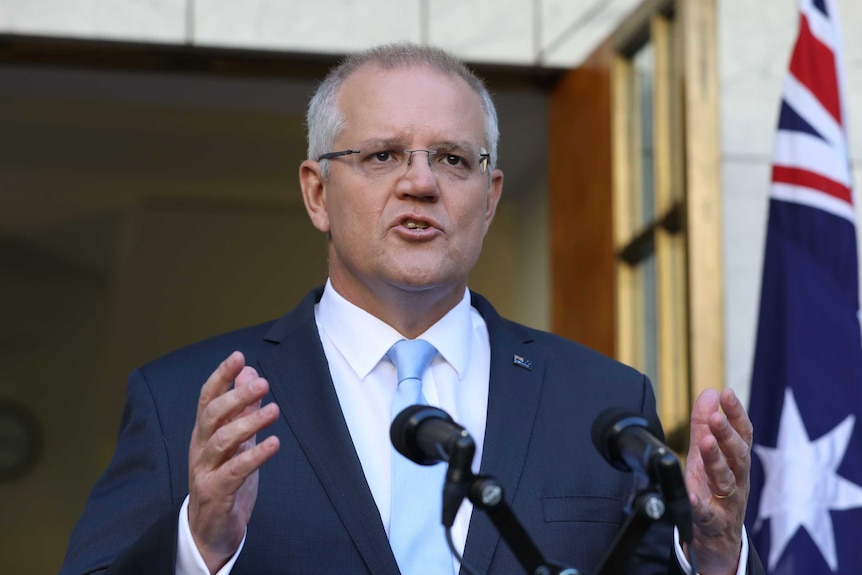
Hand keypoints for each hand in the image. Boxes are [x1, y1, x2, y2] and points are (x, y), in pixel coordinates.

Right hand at [187, 351, 280, 572]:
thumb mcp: (237, 442)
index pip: (207, 399)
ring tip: (274, 409)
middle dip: (236, 396)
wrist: (210, 530)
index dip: (221, 377)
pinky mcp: (216, 493)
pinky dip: (255, 456)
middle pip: (212, 416)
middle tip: (263, 382)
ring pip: (222, 441)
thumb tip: (250, 374)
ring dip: (249, 423)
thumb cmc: (225, 480)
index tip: (238, 356)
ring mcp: (205, 472)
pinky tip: (274, 444)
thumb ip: (242, 410)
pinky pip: (234, 471)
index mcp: (204, 434)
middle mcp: (200, 449)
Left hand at [684, 388, 752, 574]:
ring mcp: (727, 503)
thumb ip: (705, 426)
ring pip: (725, 481)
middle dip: (727, 435)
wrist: (717, 540)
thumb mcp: (707, 456)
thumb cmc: (713, 491)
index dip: (736, 414)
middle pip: (737, 456)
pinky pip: (706, 514)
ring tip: (706, 444)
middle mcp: (737, 481)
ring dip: (716, 461)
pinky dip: (699, 504)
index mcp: (736, 463)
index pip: (743, 435)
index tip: (727, 393)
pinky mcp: (713, 524)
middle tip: (715, 417)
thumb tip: (710, 392)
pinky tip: (690, 494)